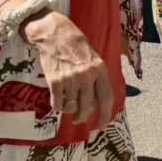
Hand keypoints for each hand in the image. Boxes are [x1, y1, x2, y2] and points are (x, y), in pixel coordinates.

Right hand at [23, 10, 112, 125]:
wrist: (55, 35)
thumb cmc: (76, 46)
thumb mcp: (94, 59)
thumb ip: (96, 78)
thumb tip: (97, 101)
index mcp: (100, 70)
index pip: (106, 97)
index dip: (105, 114)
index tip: (102, 126)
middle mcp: (87, 76)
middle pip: (88, 107)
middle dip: (83, 117)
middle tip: (78, 119)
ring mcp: (70, 79)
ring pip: (71, 107)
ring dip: (69, 111)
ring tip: (68, 107)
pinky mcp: (55, 81)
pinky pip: (57, 103)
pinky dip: (58, 107)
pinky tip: (58, 102)